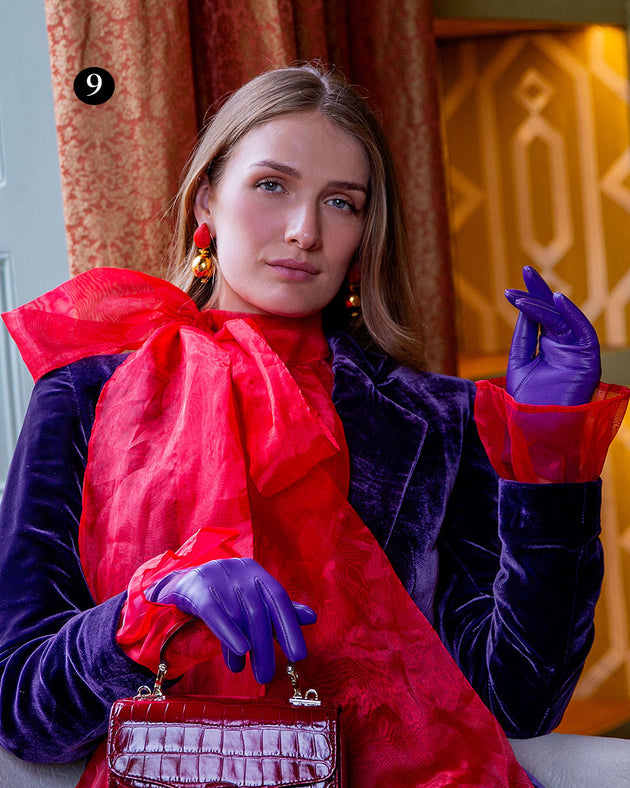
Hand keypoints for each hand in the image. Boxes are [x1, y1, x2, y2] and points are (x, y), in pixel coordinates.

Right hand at [145, 557, 315, 682]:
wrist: (180, 583)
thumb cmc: (223, 595)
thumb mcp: (251, 599)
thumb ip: (278, 610)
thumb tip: (312, 617)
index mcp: (255, 571)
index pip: (278, 598)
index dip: (290, 626)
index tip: (298, 656)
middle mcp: (239, 569)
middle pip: (257, 611)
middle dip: (265, 646)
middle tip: (267, 676)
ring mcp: (217, 576)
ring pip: (237, 616)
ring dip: (245, 647)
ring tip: (244, 671)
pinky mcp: (196, 588)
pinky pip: (214, 613)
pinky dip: (229, 634)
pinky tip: (238, 654)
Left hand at [505, 266, 600, 404]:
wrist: (534, 430)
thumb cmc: (525, 402)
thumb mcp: (519, 363)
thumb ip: (524, 336)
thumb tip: (524, 307)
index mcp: (549, 347)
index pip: (541, 317)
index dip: (531, 298)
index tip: (514, 284)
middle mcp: (565, 346)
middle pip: (554, 313)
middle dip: (540, 291)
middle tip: (526, 270)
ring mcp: (577, 353)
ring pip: (564, 320)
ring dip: (547, 303)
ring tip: (526, 290)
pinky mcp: (588, 361)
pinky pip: (584, 332)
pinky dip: (572, 315)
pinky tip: (557, 299)